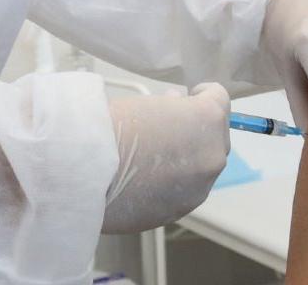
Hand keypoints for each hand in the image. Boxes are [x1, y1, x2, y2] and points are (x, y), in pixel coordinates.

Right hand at [101, 83, 230, 232]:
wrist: (86, 173)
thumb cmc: (111, 127)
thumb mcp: (144, 103)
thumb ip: (171, 109)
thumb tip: (176, 110)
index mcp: (207, 120)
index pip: (220, 100)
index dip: (202, 96)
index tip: (187, 98)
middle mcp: (212, 155)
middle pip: (215, 137)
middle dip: (196, 130)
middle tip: (166, 127)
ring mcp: (198, 188)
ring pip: (201, 169)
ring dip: (186, 159)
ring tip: (153, 157)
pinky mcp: (179, 211)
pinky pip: (184, 191)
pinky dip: (171, 183)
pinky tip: (144, 179)